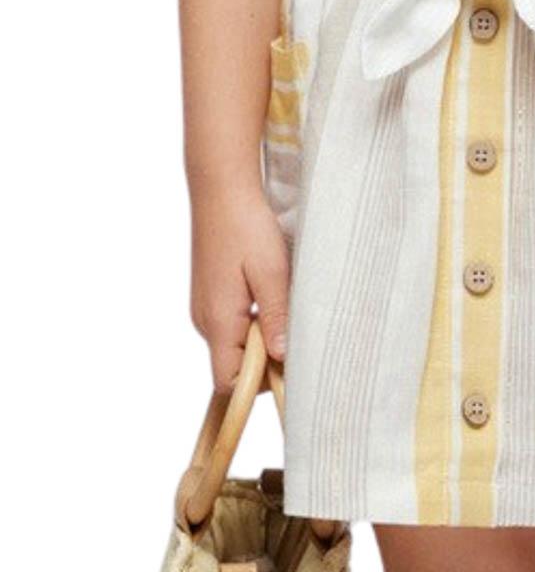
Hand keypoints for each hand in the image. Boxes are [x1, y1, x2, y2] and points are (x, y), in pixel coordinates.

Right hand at [189, 184, 289, 392]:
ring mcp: (205, 307)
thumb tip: (282, 358)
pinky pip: (232, 323)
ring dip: (262, 334)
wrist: (221, 189)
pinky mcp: (210, 294)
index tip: (287, 361)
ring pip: (235, 342)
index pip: (228, 381)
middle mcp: (205, 320)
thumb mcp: (271, 271)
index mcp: (219, 321)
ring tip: (282, 300)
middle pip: (234, 364)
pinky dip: (253, 318)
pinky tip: (269, 290)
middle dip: (266, 356)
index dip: (258, 382)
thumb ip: (276, 316)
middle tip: (292, 323)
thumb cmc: (246, 226)